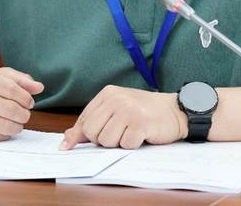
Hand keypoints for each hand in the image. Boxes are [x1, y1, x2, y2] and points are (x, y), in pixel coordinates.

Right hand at [0, 67, 43, 141]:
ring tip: (18, 121)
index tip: (30, 102)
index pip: (11, 89)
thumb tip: (39, 88)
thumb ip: (21, 79)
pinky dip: (6, 134)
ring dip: (17, 126)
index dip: (25, 98)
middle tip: (25, 113)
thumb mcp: (0, 75)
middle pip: (9, 109)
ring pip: (3, 126)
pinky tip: (6, 127)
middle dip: (24, 114)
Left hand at [60, 85, 186, 149]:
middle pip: (92, 132)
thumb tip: (66, 141)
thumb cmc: (144, 112)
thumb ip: (92, 123)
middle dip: (103, 140)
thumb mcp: (116, 111)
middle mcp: (116, 99)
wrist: (175, 110)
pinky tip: (141, 135)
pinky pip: (125, 145)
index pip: (84, 120)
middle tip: (119, 133)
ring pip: (106, 141)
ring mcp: (128, 110)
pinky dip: (133, 145)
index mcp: (107, 94)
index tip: (71, 147)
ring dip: (119, 143)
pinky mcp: (140, 123)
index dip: (81, 136)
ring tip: (131, 132)